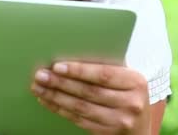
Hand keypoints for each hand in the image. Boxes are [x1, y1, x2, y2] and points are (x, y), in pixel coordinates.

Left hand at [31, 62, 149, 134]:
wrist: (139, 128)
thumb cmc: (126, 93)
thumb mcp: (124, 78)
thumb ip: (105, 65)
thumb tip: (69, 51)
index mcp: (135, 82)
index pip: (103, 74)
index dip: (79, 70)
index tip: (57, 66)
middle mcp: (131, 103)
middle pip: (89, 91)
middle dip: (60, 83)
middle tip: (40, 75)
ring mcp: (119, 121)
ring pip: (80, 107)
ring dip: (55, 96)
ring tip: (38, 87)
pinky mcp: (107, 133)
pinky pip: (78, 120)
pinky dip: (59, 109)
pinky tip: (47, 100)